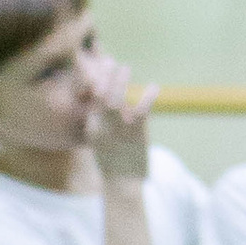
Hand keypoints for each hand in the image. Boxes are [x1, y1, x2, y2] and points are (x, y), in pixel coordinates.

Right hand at [80, 52, 155, 177]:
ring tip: (124, 66)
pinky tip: (154, 87)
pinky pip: (140, 111)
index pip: (92, 99)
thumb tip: (100, 103)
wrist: (122, 184)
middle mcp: (101, 127)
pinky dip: (147, 97)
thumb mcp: (100, 141)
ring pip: (114, 101)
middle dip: (103, 75)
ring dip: (118, 81)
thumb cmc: (113, 161)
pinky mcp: (135, 135)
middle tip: (110, 60)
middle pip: (99, 96)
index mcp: (93, 128)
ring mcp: (118, 131)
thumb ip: (99, 121)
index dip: (96, 80)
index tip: (102, 65)